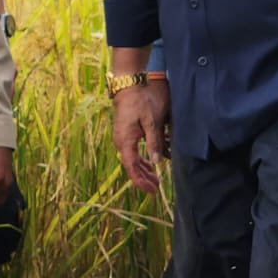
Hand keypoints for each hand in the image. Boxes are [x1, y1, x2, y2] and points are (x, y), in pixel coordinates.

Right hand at [112, 78, 169, 194]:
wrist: (128, 87)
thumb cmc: (140, 102)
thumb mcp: (151, 121)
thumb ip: (154, 142)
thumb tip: (156, 162)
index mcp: (125, 141)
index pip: (132, 167)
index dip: (141, 181)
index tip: (151, 190)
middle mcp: (120, 142)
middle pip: (132, 166)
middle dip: (144, 178)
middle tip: (157, 188)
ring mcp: (121, 138)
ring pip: (132, 160)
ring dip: (143, 170)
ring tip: (155, 180)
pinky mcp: (125, 134)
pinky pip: (132, 152)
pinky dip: (141, 160)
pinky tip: (149, 165)